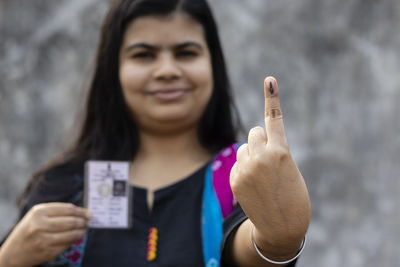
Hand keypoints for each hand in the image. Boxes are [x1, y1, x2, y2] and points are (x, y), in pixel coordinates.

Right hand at [0, 203, 90, 266]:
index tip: (88, 213)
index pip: (68, 209)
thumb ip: (59, 211)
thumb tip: (84, 212)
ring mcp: (43, 239)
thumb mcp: (38, 215)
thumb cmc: (29, 229)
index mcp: (39, 212)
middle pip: (71, 221)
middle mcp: (40, 225)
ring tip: (83, 230)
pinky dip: (73, 241)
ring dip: (81, 232)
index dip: (81, 211)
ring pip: (71, 234)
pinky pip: (67, 245)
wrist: (13, 252)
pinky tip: (74, 238)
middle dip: (83, 222)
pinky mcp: (47, 252)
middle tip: (87, 222)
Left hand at [230, 76, 310, 247]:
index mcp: (282, 152)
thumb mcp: (288, 169)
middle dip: (260, 142)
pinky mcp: (235, 179)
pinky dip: (244, 171)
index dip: (272, 98)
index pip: (274, 119)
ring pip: (244, 148)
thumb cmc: (292, 195)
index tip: (269, 80)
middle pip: (254, 132)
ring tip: (262, 177)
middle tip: (268, 161)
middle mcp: (262, 157)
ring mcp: (246, 168)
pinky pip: (237, 164)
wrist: (282, 226)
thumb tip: (248, 144)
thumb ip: (272, 152)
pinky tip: (253, 187)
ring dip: (251, 156)